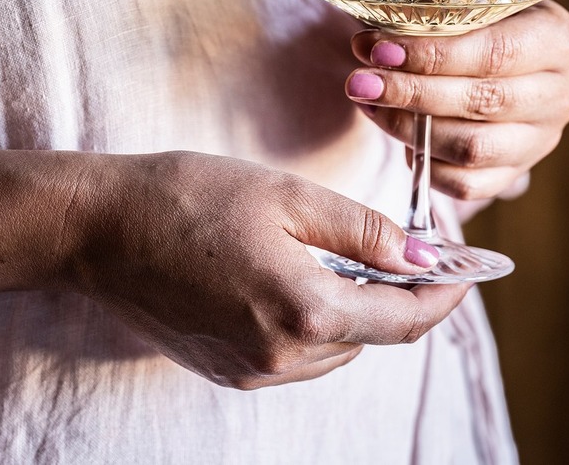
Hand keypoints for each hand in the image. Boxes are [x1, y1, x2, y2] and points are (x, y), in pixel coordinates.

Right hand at [60, 152, 468, 388]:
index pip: (402, 322)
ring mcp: (248, 371)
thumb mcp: (287, 197)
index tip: (467, 271)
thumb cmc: (191, 196)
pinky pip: (297, 352)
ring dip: (358, 308)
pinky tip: (302, 277)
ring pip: (336, 347)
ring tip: (350, 257)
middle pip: (371, 337)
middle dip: (400, 296)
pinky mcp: (225, 368)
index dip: (443, 297)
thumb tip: (421, 257)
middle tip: (409, 249)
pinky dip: (319, 320)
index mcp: (302, 312)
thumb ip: (363, 232)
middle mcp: (278, 358)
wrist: (100, 225)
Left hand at [345, 0, 568, 215]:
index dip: (431, 56)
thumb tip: (370, 43)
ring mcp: (542, 139)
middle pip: (481, 102)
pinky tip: (401, 138)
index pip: (494, 53)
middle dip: (411, 93)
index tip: (377, 50)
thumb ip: (438, 18)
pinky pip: (467, 185)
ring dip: (410, 130)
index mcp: (559, 41)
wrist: (518, 54)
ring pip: (472, 149)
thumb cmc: (488, 21)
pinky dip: (426, 165)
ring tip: (371, 105)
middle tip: (360, 82)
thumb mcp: (478, 3)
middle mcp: (561, 94)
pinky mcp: (518, 172)